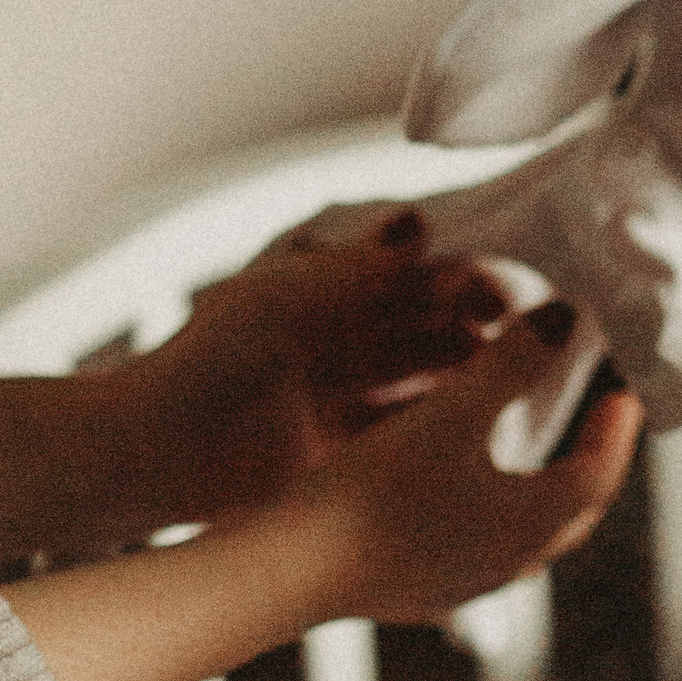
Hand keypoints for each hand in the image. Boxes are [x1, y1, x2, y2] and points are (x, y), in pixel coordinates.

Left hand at [139, 213, 509, 524]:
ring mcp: (335, 402)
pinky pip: (402, 440)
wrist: (157, 450)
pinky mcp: (334, 456)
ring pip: (419, 388)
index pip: (410, 279)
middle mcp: (332, 345)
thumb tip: (421, 224)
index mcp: (320, 295)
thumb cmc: (210, 358)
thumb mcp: (290, 294)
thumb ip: (358, 263)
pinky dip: (439, 435)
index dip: (460, 285)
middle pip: (422, 333)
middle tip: (525, 344)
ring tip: (512, 390)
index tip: (505, 297)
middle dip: (474, 334)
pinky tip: (477, 437)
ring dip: (465, 386)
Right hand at [286, 303, 642, 624]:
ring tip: (531, 453)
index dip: (617, 428)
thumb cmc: (378, 489)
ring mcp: (463, 587)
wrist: (294, 570)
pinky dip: (489, 514)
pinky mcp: (418, 595)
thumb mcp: (452, 413)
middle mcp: (508, 565)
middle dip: (589, 464)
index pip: (600, 473)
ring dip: (539, 493)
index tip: (625, 392)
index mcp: (532, 522)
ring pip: (523, 536)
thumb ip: (512, 364)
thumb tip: (565, 320)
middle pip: (570, 513)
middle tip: (596, 424)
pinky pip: (476, 550)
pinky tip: (459, 497)